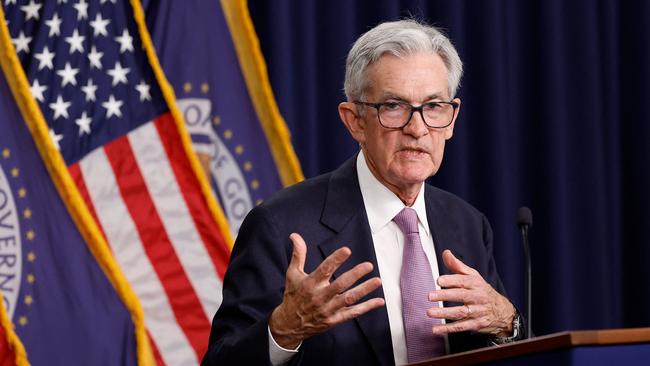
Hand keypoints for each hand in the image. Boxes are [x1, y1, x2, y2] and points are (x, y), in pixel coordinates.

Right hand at [269, 233, 384, 348]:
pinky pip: (352, 313)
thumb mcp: (293, 274)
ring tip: (377, 281)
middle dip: (355, 275)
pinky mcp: (334, 319)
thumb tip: (295, 235)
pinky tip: (378, 301)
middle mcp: (320, 297)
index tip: (346, 250)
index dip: (336, 260)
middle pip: (340, 285)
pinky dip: (366, 307)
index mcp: (310, 284)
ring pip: (349, 299)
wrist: (290, 324)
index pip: (324, 270)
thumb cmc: (293, 296)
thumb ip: (298, 254)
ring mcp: (328, 309)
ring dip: (364, 290)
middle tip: (368, 265)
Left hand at [427, 250, 515, 336]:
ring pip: (460, 313)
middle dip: (445, 296)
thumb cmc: (482, 290)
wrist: (502, 311)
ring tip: (430, 312)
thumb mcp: (473, 276)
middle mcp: (477, 297)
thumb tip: (446, 253)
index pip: (463, 281)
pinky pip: (461, 327)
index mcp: (475, 284)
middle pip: (461, 296)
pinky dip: (448, 329)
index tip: (439, 280)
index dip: (451, 280)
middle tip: (430, 295)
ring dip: (444, 313)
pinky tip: (436, 329)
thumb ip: (457, 266)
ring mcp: (477, 312)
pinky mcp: (476, 324)